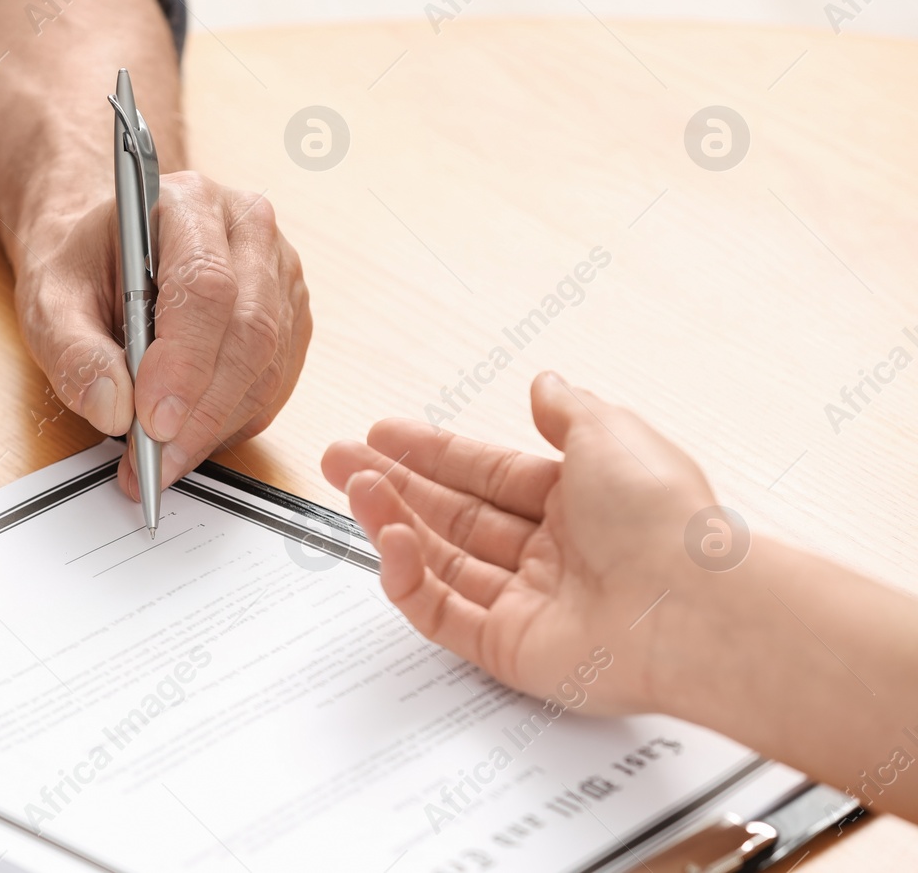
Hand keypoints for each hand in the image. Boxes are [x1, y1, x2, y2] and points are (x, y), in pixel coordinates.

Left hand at [19, 171, 310, 492]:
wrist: (108, 252)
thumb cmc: (85, 268)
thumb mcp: (50, 301)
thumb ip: (73, 352)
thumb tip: (114, 408)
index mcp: (188, 204)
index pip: (207, 286)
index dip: (185, 362)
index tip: (151, 420)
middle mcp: (246, 229)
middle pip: (249, 331)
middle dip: (201, 410)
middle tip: (153, 460)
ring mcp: (278, 273)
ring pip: (267, 366)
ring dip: (214, 426)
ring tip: (159, 460)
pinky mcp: (289, 317)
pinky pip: (275, 384)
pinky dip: (231, 423)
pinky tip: (189, 435)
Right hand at [321, 372, 717, 715]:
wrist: (690, 608)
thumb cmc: (663, 520)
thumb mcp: (611, 432)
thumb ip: (566, 409)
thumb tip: (545, 382)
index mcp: (579, 504)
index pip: (488, 475)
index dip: (434, 453)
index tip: (385, 434)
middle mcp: (553, 555)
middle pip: (454, 516)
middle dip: (394, 485)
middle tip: (341, 461)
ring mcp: (528, 604)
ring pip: (440, 561)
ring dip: (393, 522)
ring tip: (355, 488)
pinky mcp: (509, 649)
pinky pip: (442, 614)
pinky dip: (409, 579)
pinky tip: (391, 540)